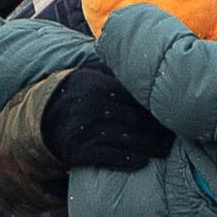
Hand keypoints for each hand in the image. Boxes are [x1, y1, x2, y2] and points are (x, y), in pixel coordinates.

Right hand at [41, 63, 173, 170]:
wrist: (41, 118)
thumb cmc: (75, 94)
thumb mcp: (88, 73)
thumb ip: (112, 68)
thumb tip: (139, 57)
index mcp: (99, 86)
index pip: (135, 98)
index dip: (156, 108)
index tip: (173, 114)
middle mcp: (93, 107)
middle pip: (135, 120)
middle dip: (158, 129)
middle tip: (176, 135)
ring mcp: (86, 130)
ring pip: (126, 140)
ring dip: (149, 146)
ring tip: (166, 150)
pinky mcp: (79, 150)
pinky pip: (109, 157)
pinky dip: (128, 160)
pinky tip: (143, 160)